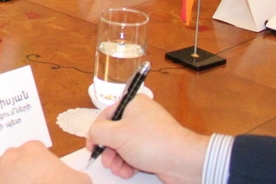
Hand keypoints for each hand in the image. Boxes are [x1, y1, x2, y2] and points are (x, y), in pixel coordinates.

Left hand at [0, 141, 88, 183]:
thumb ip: (73, 176)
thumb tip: (75, 179)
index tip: (41, 173)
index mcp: (34, 151)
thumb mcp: (80, 181)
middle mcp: (11, 157)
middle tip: (23, 179)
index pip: (33, 150)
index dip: (36, 162)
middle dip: (15, 166)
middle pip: (9, 155)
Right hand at [86, 96, 207, 183]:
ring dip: (117, 159)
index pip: (105, 115)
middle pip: (113, 133)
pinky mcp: (154, 147)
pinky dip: (128, 163)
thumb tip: (94, 136)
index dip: (96, 132)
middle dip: (108, 150)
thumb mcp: (116, 134)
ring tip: (119, 169)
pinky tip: (128, 171)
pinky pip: (134, 154)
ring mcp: (148, 132)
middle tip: (107, 161)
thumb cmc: (151, 143)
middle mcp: (140, 115)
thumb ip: (97, 132)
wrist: (184, 162)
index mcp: (132, 104)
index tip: (92, 147)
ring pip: (122, 146)